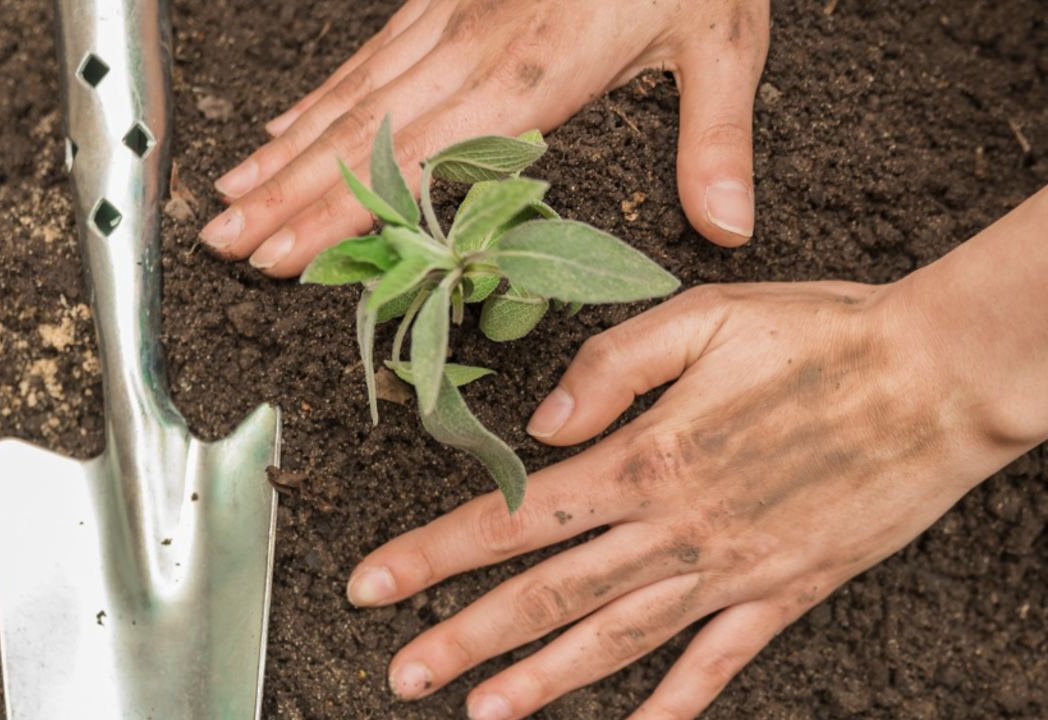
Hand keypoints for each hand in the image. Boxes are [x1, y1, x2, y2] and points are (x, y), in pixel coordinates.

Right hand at [201, 0, 770, 274]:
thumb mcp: (722, 39)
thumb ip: (716, 137)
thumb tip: (726, 227)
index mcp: (538, 72)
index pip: (419, 158)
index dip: (344, 212)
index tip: (287, 254)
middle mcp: (476, 47)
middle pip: (361, 133)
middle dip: (285, 194)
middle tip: (224, 242)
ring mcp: (450, 19)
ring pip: (349, 96)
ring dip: (282, 152)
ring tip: (228, 198)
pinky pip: (366, 57)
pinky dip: (316, 99)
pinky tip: (281, 128)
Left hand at [344, 260, 1047, 717]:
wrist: (940, 377)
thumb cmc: (820, 335)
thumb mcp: (703, 317)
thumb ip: (610, 366)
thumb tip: (542, 422)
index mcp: (647, 459)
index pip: (515, 519)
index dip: (435, 554)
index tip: (373, 584)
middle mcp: (678, 531)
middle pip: (549, 597)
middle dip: (465, 639)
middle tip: (400, 672)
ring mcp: (732, 572)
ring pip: (617, 642)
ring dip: (543, 682)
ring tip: (480, 715)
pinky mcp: (787, 592)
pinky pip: (718, 664)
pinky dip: (672, 704)